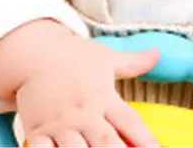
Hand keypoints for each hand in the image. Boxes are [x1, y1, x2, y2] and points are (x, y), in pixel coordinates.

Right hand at [17, 39, 161, 146]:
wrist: (35, 52)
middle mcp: (84, 113)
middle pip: (106, 142)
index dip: (146, 140)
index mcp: (104, 97)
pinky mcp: (37, 131)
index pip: (130, 122)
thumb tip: (158, 53)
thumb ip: (134, 62)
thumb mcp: (107, 58)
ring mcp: (60, 124)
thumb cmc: (75, 58)